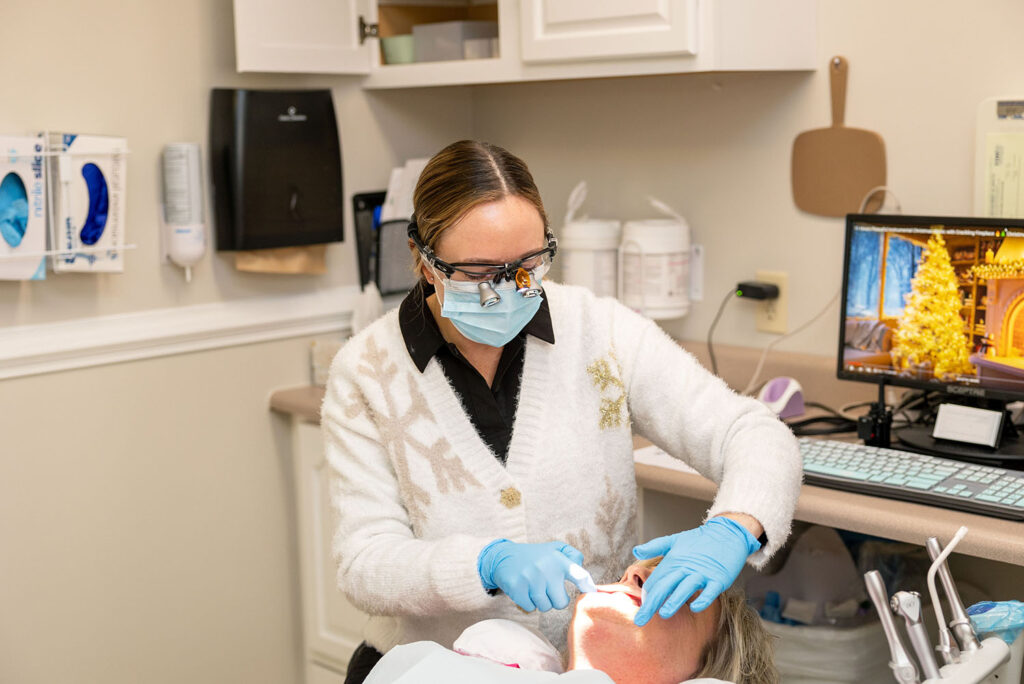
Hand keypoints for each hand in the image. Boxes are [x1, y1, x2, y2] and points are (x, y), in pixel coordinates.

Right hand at [478, 539, 585, 611]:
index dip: (588, 587)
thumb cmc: (535, 556)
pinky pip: (530, 608)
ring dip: (542, 601)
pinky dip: (529, 603)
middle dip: (556, 599)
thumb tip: (585, 576)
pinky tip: (525, 591)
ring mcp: (530, 579)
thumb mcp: (554, 548)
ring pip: (545, 607)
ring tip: (536, 588)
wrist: (503, 556)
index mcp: (558, 559)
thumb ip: (573, 556)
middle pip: (561, 603)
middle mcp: (546, 569)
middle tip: (548, 589)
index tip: (591, 594)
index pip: (580, 575)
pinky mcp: (516, 588)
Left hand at [632, 517, 760, 625]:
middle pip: (666, 586)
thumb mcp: (674, 540)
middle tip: (640, 621)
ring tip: (663, 614)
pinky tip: (694, 608)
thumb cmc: (699, 539)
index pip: (656, 581)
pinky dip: (703, 599)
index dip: (647, 596)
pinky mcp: (719, 578)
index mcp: (673, 560)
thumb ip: (654, 546)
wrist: (727, 532)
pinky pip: (710, 591)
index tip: (641, 611)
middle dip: (652, 604)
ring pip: (686, 588)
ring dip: (675, 600)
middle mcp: (685, 567)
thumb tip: (635, 551)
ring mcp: (702, 573)